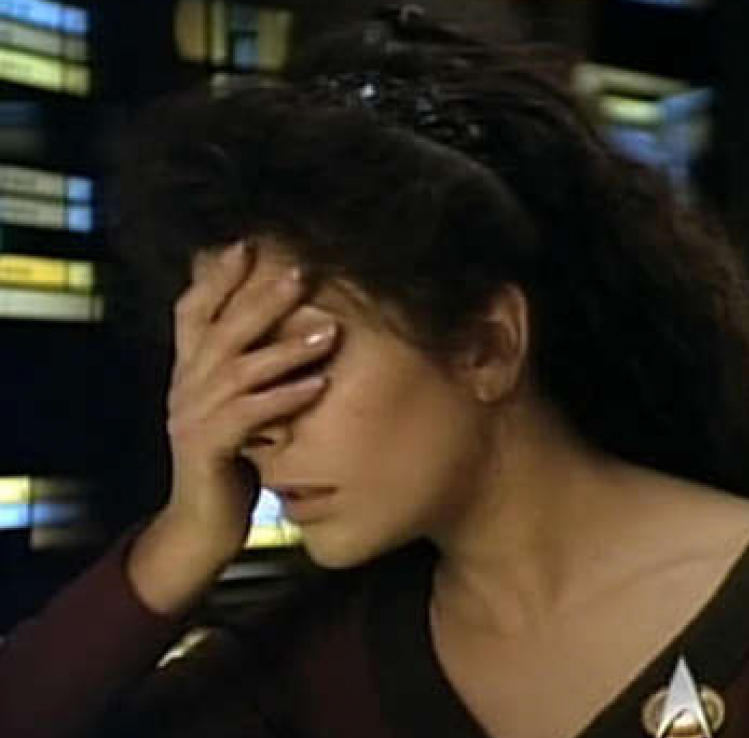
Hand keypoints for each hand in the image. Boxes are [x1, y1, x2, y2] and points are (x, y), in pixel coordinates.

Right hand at [128, 241, 337, 613]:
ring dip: (286, 348)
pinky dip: (285, 397)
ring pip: (238, 369)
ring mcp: (192, 417)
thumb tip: (286, 324)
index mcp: (189, 371)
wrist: (202, 524)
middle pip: (221, 329)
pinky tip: (317, 385)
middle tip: (301, 271)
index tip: (247, 243)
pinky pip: (249, 416)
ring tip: (328, 331)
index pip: (193, 311)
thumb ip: (248, 368)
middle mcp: (185, 386)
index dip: (217, 276)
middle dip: (261, 297)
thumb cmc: (232, 460)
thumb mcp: (238, 406)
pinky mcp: (209, 450)